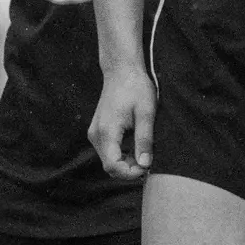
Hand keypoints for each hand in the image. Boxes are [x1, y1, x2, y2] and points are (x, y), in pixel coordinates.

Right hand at [88, 64, 153, 178]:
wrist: (122, 71)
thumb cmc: (136, 88)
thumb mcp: (146, 113)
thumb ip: (144, 140)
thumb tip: (145, 165)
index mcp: (107, 131)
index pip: (113, 166)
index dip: (130, 173)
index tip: (147, 168)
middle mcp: (96, 134)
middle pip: (109, 166)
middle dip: (129, 170)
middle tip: (148, 160)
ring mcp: (95, 133)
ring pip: (108, 160)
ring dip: (126, 163)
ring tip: (144, 152)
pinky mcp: (98, 131)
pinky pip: (108, 151)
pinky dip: (121, 155)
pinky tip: (135, 146)